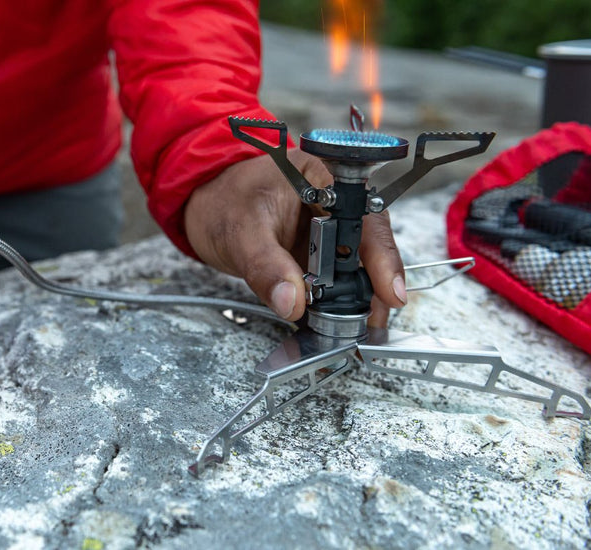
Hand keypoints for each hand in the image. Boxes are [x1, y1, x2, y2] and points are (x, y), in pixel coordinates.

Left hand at [184, 148, 406, 324]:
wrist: (202, 205)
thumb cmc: (221, 202)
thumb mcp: (240, 232)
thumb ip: (265, 266)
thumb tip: (293, 301)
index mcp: (323, 178)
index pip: (366, 217)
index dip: (382, 256)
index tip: (388, 292)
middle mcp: (334, 203)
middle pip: (369, 245)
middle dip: (374, 286)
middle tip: (372, 322)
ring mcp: (327, 230)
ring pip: (355, 266)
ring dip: (357, 299)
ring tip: (355, 330)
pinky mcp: (316, 254)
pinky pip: (333, 280)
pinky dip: (335, 303)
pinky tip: (332, 324)